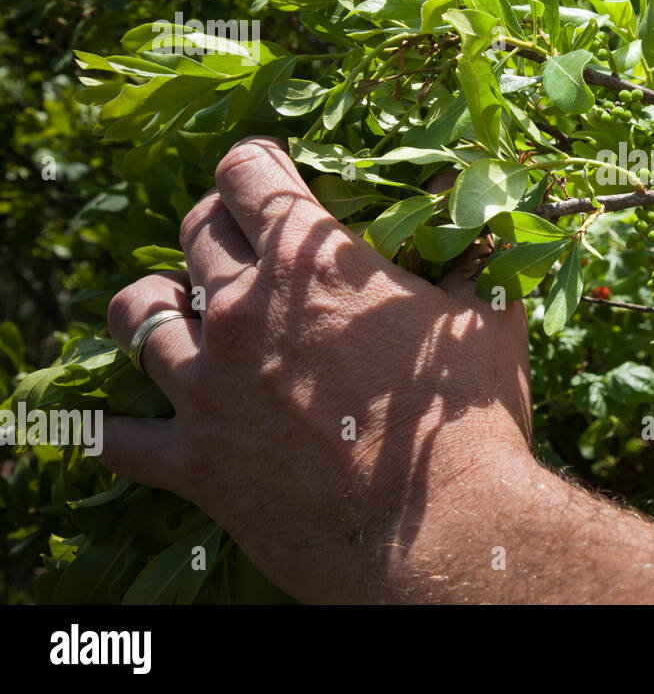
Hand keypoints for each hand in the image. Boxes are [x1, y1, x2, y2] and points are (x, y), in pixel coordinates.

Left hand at [103, 138, 653, 603]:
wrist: (444, 530)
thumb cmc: (471, 418)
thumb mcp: (490, 318)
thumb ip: (481, 261)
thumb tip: (500, 226)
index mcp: (311, 260)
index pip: (247, 173)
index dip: (254, 163)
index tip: (264, 170)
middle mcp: (243, 309)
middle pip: (194, 232)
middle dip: (216, 227)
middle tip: (238, 244)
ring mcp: (207, 384)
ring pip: (139, 314)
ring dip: (156, 302)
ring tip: (175, 308)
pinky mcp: (192, 460)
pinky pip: (115, 435)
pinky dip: (112, 423)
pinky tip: (124, 418)